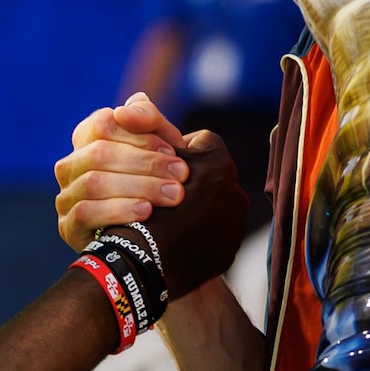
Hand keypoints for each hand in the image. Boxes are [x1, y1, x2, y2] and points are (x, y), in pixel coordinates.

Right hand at [54, 94, 190, 249]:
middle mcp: (70, 165)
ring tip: (172, 195)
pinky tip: (145, 212)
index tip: (173, 151)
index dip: (139, 136)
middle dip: (146, 164)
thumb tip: (124, 111)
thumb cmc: (156, 179)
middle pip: (100, 154)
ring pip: (94, 183)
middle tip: (181, 176)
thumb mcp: (159, 146)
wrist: (152, 232)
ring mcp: (65, 196)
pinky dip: (118, 210)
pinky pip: (85, 213)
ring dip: (139, 187)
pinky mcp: (67, 226)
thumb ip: (148, 119)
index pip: (103, 124)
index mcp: (87, 139)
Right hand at [131, 132, 247, 299]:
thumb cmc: (134, 203)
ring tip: (172, 216)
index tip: (162, 164)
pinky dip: (203, 234)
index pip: (203, 141)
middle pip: (213, 174)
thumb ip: (147, 128)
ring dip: (200, 207)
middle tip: (169, 191)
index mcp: (217, 163)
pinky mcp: (229, 250)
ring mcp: (235, 223)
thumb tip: (136, 106)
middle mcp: (235, 191)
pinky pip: (218, 234)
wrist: (138, 264)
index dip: (177, 151)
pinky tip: (180, 238)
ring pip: (218, 204)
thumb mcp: (139, 157)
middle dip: (194, 180)